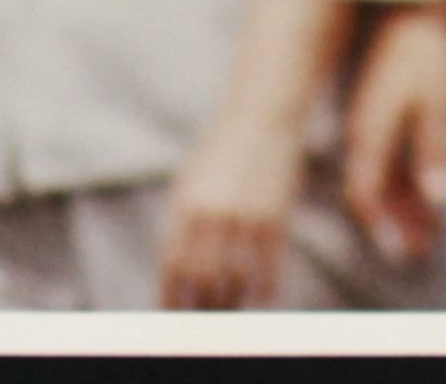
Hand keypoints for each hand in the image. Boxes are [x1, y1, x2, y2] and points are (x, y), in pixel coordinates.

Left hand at [157, 105, 301, 308]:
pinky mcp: (275, 220)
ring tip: (230, 314)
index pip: (172, 266)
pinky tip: (261, 298)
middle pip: (203, 281)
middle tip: (203, 327)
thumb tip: (175, 270)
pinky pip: (268, 271)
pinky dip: (263, 291)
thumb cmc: (221, 152)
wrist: (261, 119)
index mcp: (186, 206)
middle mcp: (213, 215)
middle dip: (201, 309)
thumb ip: (182, 222)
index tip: (172, 318)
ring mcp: (246, 219)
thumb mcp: (191, 181)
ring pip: (235, 281)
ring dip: (231, 304)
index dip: (170, 298)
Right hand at [339, 3, 445, 263]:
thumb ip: (435, 150)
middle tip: (415, 255)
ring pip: (383, 181)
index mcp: (369, 130)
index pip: (364, 190)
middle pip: (371, 192)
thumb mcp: (437, 102)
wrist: (414, 13)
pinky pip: (392, 165)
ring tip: (427, 241)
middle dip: (391, 226)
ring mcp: (373, 127)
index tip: (399, 251)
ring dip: (402, 211)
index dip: (379, 224)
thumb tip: (440, 198)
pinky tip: (431, 206)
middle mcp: (364, 133)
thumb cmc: (426, 56)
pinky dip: (409, 189)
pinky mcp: (386, 120)